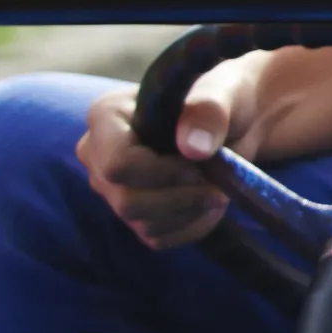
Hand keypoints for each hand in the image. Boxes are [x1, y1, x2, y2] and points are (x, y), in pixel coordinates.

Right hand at [76, 59, 268, 249]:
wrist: (234, 124)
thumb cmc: (223, 100)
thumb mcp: (224, 94)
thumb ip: (209, 112)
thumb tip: (193, 148)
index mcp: (105, 117)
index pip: (118, 164)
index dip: (163, 173)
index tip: (200, 164)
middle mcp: (97, 156)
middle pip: (128, 202)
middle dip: (182, 198)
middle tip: (219, 184)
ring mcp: (111, 189)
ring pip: (144, 225)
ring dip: (192, 213)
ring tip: (219, 189)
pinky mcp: (133, 215)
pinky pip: (158, 239)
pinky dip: (192, 227)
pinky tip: (209, 205)